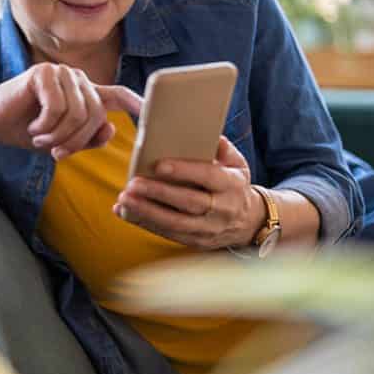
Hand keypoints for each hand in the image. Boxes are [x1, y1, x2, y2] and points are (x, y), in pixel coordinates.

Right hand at [0, 62, 141, 158]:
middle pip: (95, 115)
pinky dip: (45, 125)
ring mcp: (61, 73)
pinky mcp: (43, 73)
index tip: (151, 112)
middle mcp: (76, 79)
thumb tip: (110, 130)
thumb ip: (87, 139)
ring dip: (58, 135)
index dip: (136, 103)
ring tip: (40, 138)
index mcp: (85, 93)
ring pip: (77, 113)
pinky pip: (57, 107)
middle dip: (77, 140)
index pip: (117, 95)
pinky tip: (32, 126)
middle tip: (56, 153)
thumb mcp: (61, 142)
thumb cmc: (27, 130)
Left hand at [113, 136, 265, 249]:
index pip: (208, 176)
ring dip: (146, 212)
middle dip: (158, 193)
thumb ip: (220, 147)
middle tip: (132, 184)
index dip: (184, 171)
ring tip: (124, 199)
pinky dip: (144, 224)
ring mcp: (209, 229)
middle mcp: (222, 209)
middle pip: (188, 202)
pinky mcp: (196, 241)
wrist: (249, 221)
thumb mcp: (236, 163)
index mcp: (232, 185)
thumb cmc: (234, 184)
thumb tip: (199, 132)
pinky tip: (125, 212)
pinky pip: (168, 234)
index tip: (158, 165)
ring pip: (175, 223)